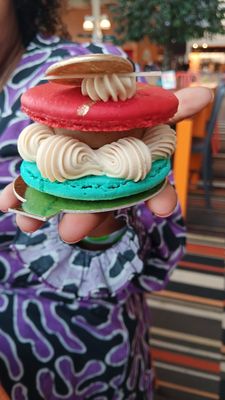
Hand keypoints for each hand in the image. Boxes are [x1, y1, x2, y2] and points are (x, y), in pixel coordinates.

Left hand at [0, 86, 212, 242]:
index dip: (159, 196)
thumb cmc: (117, 112)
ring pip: (64, 199)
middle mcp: (102, 176)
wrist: (80, 109)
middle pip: (100, 200)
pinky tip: (4, 203)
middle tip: (73, 232)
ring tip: (29, 223)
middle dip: (88, 216)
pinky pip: (31, 185)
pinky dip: (16, 194)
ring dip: (46, 210)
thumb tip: (210, 91)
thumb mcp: (142, 107)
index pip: (148, 185)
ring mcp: (73, 177)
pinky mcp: (45, 171)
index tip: (165, 210)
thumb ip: (168, 106)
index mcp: (126, 163)